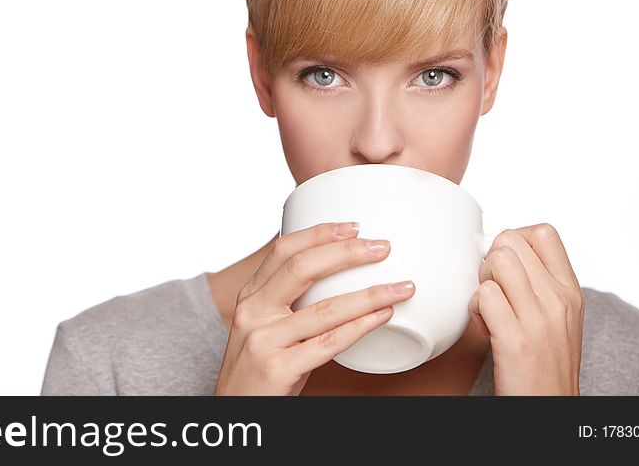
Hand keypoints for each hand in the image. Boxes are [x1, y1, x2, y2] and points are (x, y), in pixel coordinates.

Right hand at [213, 221, 415, 394]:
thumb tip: (338, 272)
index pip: (283, 251)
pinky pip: (328, 344)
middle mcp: (253, 312)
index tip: (354, 226)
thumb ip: (288, 300)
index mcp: (250, 296)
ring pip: (323, 309)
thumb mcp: (263, 325)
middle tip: (383, 248)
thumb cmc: (260, 367)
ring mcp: (264, 341)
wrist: (237, 412)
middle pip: (301, 268)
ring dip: (369, 294)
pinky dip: (360, 327)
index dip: (319, 234)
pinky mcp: (278, 368)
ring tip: (401, 287)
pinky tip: (383, 317)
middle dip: (347, 253)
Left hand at [468, 223, 583, 394]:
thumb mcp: (558, 317)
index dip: (514, 240)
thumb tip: (501, 252)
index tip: (506, 266)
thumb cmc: (546, 362)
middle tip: (493, 289)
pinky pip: (483, 295)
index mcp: (570, 290)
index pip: (543, 232)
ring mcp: (539, 319)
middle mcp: (558, 299)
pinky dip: (474, 308)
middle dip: (490, 259)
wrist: (550, 408)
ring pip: (497, 261)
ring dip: (481, 281)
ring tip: (488, 307)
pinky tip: (484, 327)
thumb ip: (538, 283)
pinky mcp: (516, 340)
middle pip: (510, 240)